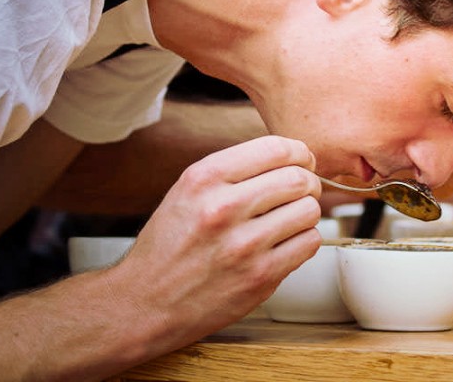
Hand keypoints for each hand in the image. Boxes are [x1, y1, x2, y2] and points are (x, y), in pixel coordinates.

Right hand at [109, 134, 322, 346]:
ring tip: (291, 219)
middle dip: (309, 182)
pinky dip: (304, 240)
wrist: (143, 303)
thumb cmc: (169, 246)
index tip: (303, 160)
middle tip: (304, 191)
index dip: (299, 152)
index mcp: (204, 179)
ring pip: (309, 210)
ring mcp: (243, 245)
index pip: (275, 149)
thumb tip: (289, 157)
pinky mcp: (259, 276)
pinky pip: (308, 243)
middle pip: (298, 179)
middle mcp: (223, 208)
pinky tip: (287, 243)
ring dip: (307, 212)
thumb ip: (234, 172)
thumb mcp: (188, 192)